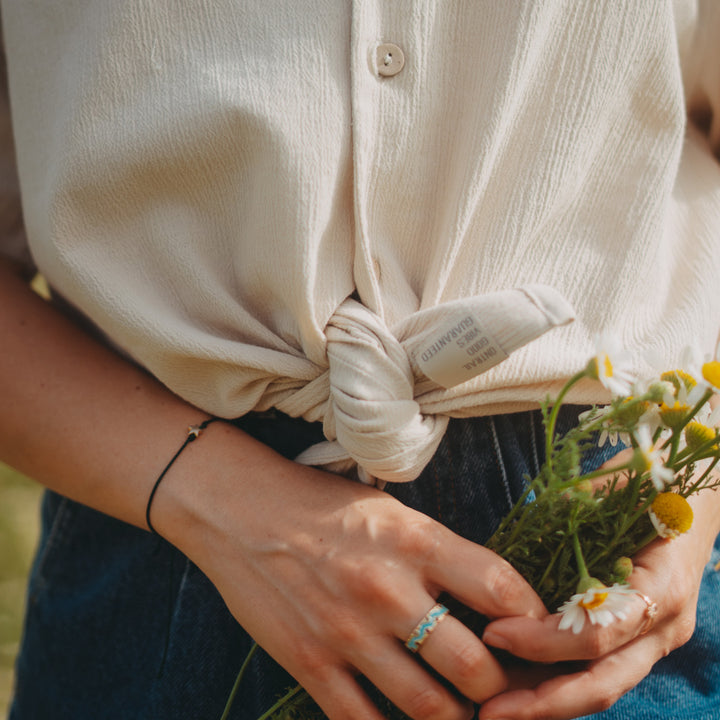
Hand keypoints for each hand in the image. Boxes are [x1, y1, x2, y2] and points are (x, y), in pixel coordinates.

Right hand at [154, 424, 546, 719]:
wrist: (241, 510)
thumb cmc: (323, 506)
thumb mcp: (391, 513)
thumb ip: (441, 555)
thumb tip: (491, 602)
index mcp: (415, 541)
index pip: (502, 589)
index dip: (537, 622)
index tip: (540, 637)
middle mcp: (387, 590)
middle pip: (475, 668)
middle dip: (503, 690)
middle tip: (510, 691)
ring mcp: (347, 634)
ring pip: (429, 710)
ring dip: (457, 719)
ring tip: (465, 712)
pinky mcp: (310, 664)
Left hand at [478, 454, 719, 719]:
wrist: (695, 495)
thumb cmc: (653, 482)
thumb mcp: (619, 486)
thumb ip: (578, 511)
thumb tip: (525, 532)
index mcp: (663, 586)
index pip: (600, 633)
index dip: (545, 640)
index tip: (493, 633)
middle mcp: (664, 624)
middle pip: (605, 682)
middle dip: (544, 703)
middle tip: (488, 710)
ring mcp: (656, 638)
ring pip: (603, 688)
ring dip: (547, 704)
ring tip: (494, 709)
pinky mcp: (639, 641)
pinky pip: (600, 673)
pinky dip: (559, 686)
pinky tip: (518, 687)